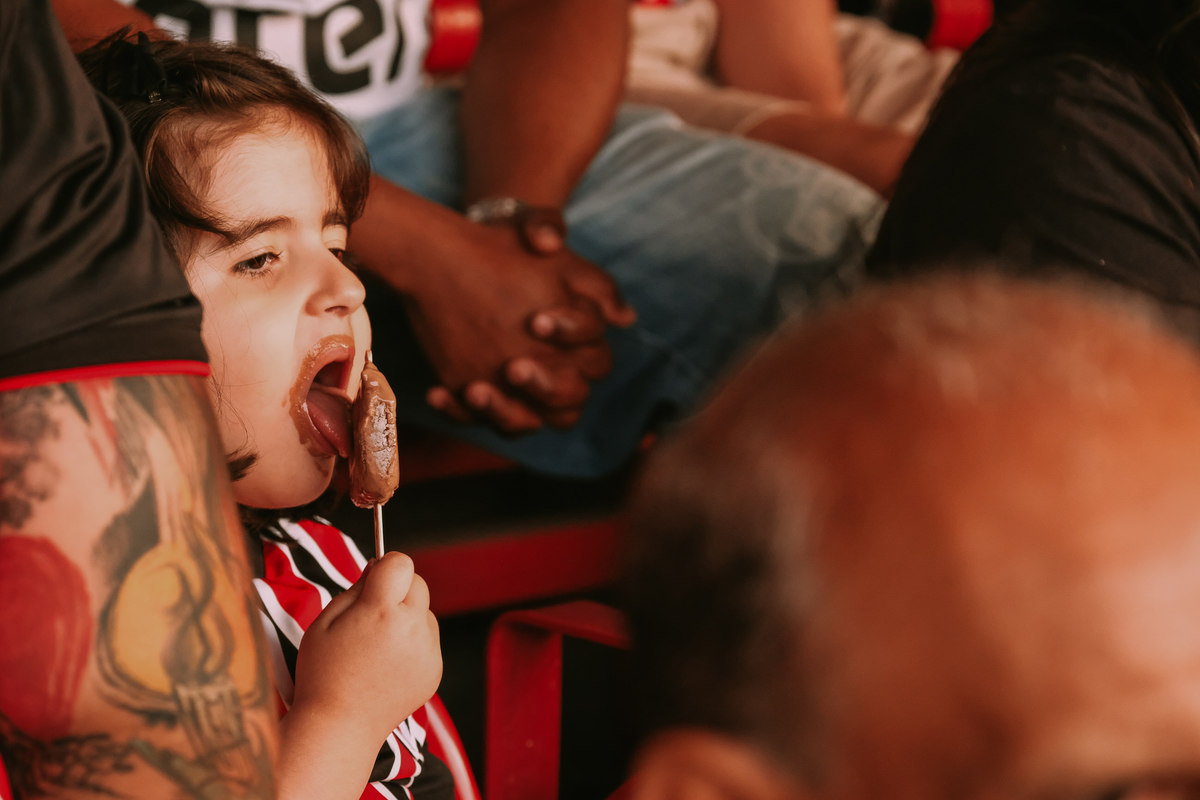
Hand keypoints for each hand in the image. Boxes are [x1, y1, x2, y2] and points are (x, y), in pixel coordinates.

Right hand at [290, 552, 441, 743]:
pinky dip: (414, 644)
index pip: (402, 563)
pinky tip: (388, 664)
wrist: (339, 726)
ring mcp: (428, 651)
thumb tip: (379, 566)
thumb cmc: (323, 673)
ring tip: (378, 646)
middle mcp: (412, 629)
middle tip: (373, 614)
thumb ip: (355, 588)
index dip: (386, 566)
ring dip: (408, 618)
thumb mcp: (324, 621)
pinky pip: (429, 640)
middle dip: (399, 590)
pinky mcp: (435, 670)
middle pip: (419, 584)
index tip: (374, 580)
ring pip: (425, 613)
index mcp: (381, 612)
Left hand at [405, 220, 632, 432]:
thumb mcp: (524, 227)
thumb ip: (543, 226)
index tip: (537, 320)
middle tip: (514, 367)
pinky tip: (437, 391)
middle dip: (545, 386)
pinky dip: (460, 411)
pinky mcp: (493, 398)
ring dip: (505, 411)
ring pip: (532, 419)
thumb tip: (550, 242)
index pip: (593, 341)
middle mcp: (563, 365)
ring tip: (475, 390)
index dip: (570, 332)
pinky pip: (484, 421)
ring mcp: (526, 387)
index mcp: (583, 328)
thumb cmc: (506, 245)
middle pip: (572, 394)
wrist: (464, 259)